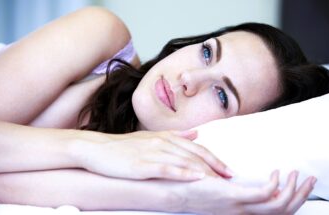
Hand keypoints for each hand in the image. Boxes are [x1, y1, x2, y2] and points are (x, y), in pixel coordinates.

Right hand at [74, 130, 232, 180]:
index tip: (228, 169)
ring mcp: (152, 153)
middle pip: (195, 154)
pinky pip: (166, 168)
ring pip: (184, 161)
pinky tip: (196, 178)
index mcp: (166, 137)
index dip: (214, 158)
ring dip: (204, 171)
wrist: (96, 148)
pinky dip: (183, 173)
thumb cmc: (124, 146)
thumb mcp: (151, 138)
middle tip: (232, 176)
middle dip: (215, 165)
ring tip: (221, 181)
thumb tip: (195, 134)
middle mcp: (162, 142)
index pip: (196, 148)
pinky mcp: (141, 164)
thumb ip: (175, 136)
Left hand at [177, 170, 315, 214]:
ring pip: (276, 206)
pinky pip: (261, 196)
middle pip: (281, 211)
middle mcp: (241, 211)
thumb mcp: (212, 184)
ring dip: (292, 190)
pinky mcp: (230, 196)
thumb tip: (232, 173)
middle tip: (309, 180)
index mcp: (238, 209)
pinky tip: (276, 174)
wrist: (169, 188)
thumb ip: (226, 183)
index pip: (272, 211)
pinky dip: (273, 186)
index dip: (291, 199)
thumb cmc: (189, 185)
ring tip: (297, 174)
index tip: (298, 184)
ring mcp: (237, 206)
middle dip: (300, 196)